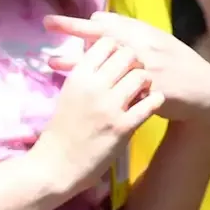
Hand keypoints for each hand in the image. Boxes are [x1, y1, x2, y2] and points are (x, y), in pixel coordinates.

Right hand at [30, 38, 161, 196]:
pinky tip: (150, 104)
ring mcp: (110, 106)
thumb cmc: (61, 130)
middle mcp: (95, 86)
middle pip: (128, 55)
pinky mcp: (123, 127)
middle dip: (135, 62)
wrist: (55, 166)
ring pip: (142, 76)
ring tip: (142, 90)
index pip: (106, 43)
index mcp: (78, 76)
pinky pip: (151, 103)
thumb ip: (86, 75)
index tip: (118, 59)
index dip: (117, 48)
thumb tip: (102, 55)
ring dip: (146, 82)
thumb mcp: (68, 94)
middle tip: (134, 74)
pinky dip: (154, 101)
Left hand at [45, 12, 209, 126]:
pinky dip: (96, 87)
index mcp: (142, 32)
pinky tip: (80, 90)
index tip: (57, 24)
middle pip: (101, 32)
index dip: (83, 24)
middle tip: (47, 22)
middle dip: (72, 26)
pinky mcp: (147, 88)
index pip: (107, 21)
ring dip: (75, 61)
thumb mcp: (155, 42)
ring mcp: (144, 66)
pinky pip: (116, 87)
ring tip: (50, 62)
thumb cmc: (174, 63)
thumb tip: (101, 20)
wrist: (201, 89)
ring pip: (103, 60)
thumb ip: (129, 33)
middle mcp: (141, 44)